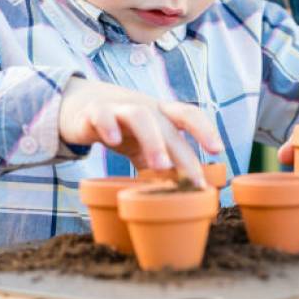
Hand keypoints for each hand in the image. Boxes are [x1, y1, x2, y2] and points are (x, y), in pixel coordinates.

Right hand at [58, 77, 224, 186]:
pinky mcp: (94, 112)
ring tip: (160, 166)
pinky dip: (109, 125)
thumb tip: (183, 192)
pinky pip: (102, 114)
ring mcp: (119, 108)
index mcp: (160, 115)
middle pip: (168, 124)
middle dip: (183, 152)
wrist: (81, 106)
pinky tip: (113, 141)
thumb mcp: (144, 144)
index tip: (217, 150)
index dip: (205, 129)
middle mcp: (144, 108)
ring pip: (140, 117)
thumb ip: (162, 162)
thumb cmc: (122, 127)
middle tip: (193, 180)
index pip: (189, 115)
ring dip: (153, 141)